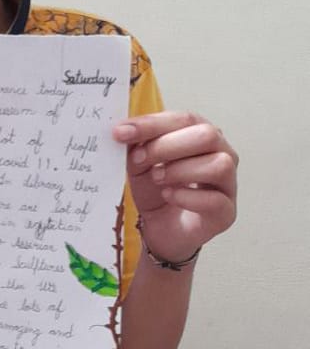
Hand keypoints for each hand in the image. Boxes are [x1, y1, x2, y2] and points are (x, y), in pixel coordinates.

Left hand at [113, 111, 237, 263]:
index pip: (184, 119)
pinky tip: (168, 195)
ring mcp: (228, 183)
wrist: (161, 229)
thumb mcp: (140, 164)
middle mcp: (221, 153)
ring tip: (157, 178)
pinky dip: (186, 196)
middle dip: (167, 145)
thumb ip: (138, 145)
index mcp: (200, 134)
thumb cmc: (156, 190)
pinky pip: (215, 199)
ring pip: (219, 164)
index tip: (121, 132)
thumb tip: (125, 130)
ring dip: (181, 170)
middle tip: (139, 158)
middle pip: (207, 135)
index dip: (152, 124)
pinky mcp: (226, 212)